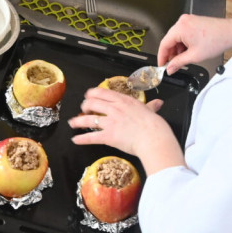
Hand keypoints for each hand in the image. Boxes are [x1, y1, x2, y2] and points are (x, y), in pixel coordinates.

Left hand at [68, 88, 184, 175]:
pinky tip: (76, 139)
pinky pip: (91, 137)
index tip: (89, 95)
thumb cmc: (153, 125)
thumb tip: (158, 103)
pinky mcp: (108, 136)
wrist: (153, 137)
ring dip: (78, 121)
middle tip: (83, 109)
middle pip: (92, 103)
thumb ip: (151, 106)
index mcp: (124, 101)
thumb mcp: (150, 111)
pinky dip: (81, 139)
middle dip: (85, 105)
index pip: (103, 92)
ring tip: (72, 123)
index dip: (93, 93)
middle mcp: (114, 109)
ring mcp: (110, 122)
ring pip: (88, 119)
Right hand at [157, 14, 231, 73]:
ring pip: (176, 37)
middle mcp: (182, 21)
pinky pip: (183, 33)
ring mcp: (188, 20)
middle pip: (170, 39)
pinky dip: (183, 43)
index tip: (161, 64)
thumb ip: (178, 63)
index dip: (161, 56)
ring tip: (183, 59)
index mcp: (180, 28)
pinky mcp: (193, 21)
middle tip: (172, 65)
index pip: (164, 43)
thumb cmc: (216, 41)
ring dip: (177, 48)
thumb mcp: (194, 56)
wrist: (230, 33)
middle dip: (170, 53)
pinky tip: (188, 51)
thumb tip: (170, 68)